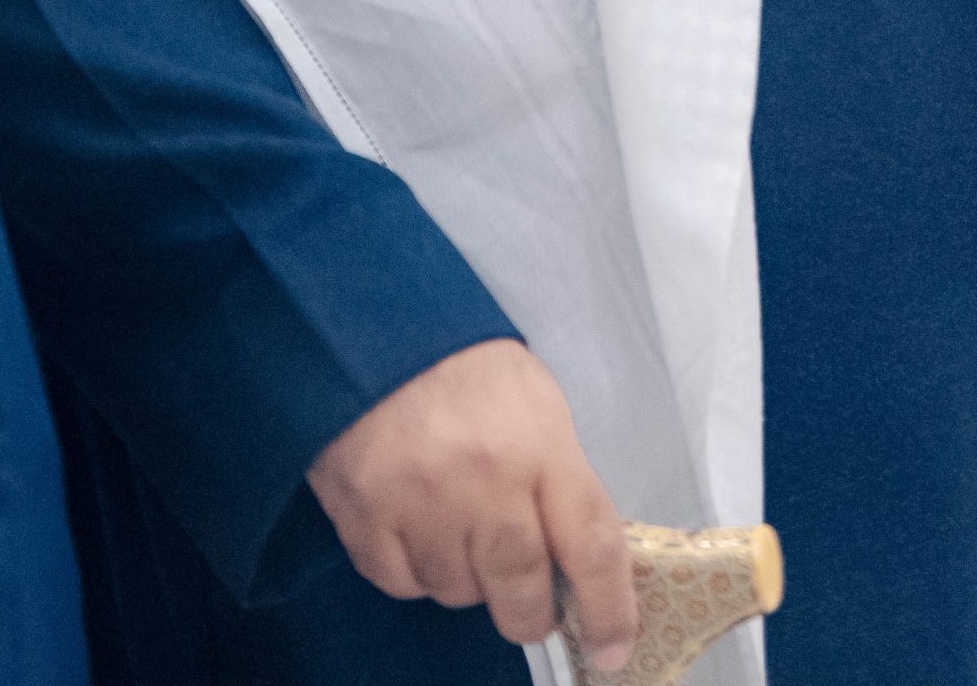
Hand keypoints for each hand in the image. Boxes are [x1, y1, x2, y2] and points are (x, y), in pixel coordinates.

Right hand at [309, 338, 636, 668]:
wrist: (374, 328)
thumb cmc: (467, 364)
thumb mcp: (537, 404)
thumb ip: (558, 479)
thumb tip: (574, 560)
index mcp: (540, 445)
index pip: (592, 545)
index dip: (609, 610)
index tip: (611, 649)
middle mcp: (484, 483)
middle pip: (523, 592)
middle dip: (531, 612)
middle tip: (528, 604)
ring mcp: (420, 505)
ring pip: (458, 593)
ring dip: (467, 577)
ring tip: (457, 523)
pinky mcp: (365, 518)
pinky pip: (403, 584)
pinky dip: (414, 569)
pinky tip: (414, 523)